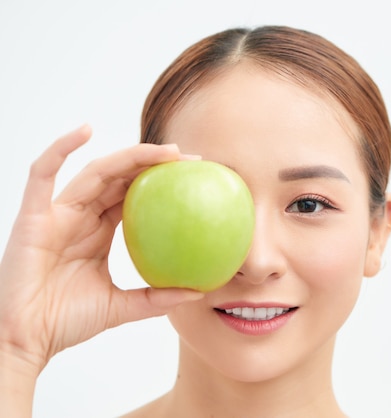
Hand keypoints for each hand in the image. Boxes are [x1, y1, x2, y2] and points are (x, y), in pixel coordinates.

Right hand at [0, 125, 203, 374]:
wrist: (26, 340)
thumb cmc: (67, 322)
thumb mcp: (122, 307)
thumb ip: (156, 298)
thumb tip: (198, 292)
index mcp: (99, 231)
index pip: (135, 196)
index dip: (163, 183)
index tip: (197, 178)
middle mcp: (81, 215)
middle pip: (121, 177)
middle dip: (154, 163)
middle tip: (191, 159)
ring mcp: (57, 213)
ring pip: (95, 172)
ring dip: (129, 156)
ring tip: (164, 150)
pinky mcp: (33, 215)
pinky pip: (42, 174)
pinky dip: (60, 148)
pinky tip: (85, 130)